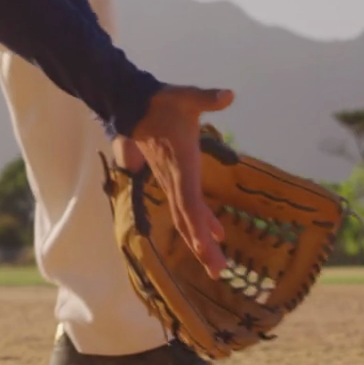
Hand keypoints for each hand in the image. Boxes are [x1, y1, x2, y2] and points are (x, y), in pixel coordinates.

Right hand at [126, 85, 235, 276]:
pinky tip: (217, 233)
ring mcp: (171, 183)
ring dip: (200, 241)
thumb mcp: (187, 97)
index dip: (199, 228)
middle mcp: (174, 181)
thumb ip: (207, 98)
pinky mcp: (172, 180)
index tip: (210, 249)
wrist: (135, 104)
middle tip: (219, 270)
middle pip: (187, 221)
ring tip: (217, 264)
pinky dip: (200, 223)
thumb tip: (228, 95)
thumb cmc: (163, 102)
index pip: (189, 204)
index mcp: (180, 167)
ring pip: (185, 218)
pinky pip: (186, 208)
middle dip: (202, 247)